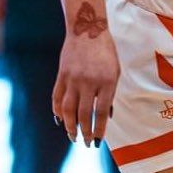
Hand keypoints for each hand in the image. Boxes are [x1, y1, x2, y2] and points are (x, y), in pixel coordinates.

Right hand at [52, 29, 119, 145]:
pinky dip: (58, 111)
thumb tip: (106, 117)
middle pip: (84, 114)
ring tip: (73, 136)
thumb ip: (109, 94)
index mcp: (107, 82)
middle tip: (86, 143)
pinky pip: (57, 97)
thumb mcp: (115, 72)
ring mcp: (73, 78)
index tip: (98, 142)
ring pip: (68, 109)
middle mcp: (89, 82)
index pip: (101, 113)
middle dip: (85, 132)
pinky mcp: (62, 75)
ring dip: (70, 126)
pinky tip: (60, 120)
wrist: (87, 29)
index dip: (99, 130)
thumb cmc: (106, 52)